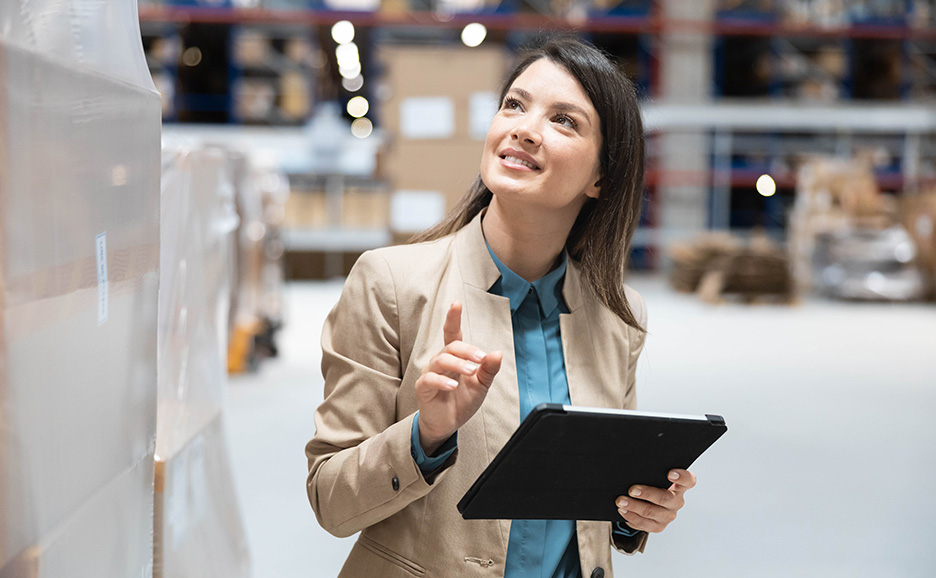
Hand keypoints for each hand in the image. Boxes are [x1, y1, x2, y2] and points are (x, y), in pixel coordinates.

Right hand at [414, 301, 502, 454]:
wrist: (448, 424)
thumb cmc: (462, 401)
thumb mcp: (481, 385)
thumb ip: (488, 370)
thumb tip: (498, 353)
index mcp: (455, 357)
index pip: (452, 333)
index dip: (453, 318)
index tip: (456, 303)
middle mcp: (441, 361)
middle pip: (451, 346)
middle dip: (467, 350)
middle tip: (481, 359)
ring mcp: (430, 373)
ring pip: (441, 360)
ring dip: (458, 364)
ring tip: (470, 371)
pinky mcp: (423, 387)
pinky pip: (430, 379)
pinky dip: (442, 381)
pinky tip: (453, 385)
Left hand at [614, 469, 696, 532]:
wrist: (646, 501)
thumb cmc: (650, 482)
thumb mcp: (653, 475)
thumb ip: (650, 471)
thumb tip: (632, 466)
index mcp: (680, 486)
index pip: (688, 480)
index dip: (681, 477)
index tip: (670, 473)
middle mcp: (676, 501)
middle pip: (665, 498)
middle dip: (647, 493)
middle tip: (632, 490)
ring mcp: (668, 515)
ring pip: (652, 512)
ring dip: (634, 506)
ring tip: (621, 501)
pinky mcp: (658, 526)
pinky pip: (644, 524)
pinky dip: (631, 516)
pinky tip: (622, 510)